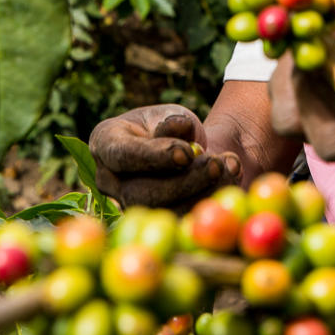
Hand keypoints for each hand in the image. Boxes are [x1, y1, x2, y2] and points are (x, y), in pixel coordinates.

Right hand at [89, 104, 241, 206]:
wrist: (180, 147)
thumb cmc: (168, 125)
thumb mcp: (170, 113)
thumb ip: (172, 120)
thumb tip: (178, 127)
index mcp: (106, 143)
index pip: (122, 155)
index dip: (154, 157)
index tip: (186, 153)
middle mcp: (109, 179)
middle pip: (140, 192)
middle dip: (183, 181)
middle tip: (215, 164)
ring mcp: (128, 204)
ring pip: (161, 211)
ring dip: (200, 194)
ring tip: (225, 168)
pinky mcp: (154, 220)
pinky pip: (180, 221)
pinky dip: (210, 203)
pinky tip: (229, 180)